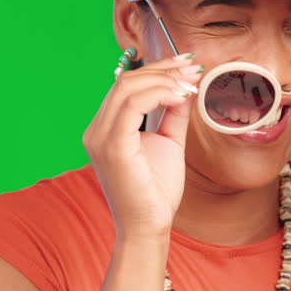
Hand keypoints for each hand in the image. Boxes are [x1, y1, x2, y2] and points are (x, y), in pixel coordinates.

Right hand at [82, 52, 204, 241]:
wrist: (149, 227)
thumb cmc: (156, 191)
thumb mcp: (169, 142)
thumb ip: (174, 113)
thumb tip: (186, 84)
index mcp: (105, 128)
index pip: (126, 85)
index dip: (158, 68)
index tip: (187, 63)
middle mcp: (96, 130)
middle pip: (126, 81)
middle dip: (163, 69)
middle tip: (193, 68)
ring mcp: (100, 138)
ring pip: (127, 88)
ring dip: (164, 80)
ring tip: (191, 83)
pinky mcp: (112, 147)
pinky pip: (131, 106)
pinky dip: (159, 94)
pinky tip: (182, 96)